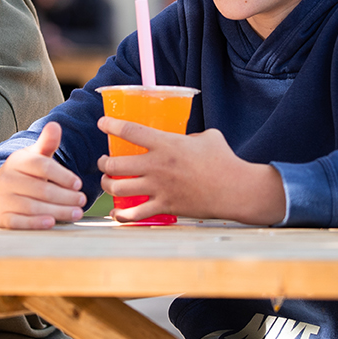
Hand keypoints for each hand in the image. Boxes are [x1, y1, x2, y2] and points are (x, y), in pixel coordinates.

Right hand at [0, 122, 85, 228]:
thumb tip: (55, 125)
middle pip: (40, 189)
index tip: (78, 184)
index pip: (42, 166)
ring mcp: (3, 199)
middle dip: (65, 196)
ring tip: (76, 213)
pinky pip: (19, 221)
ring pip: (33, 206)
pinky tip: (51, 223)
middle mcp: (8, 179)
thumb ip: (46, 143)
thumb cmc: (23, 174)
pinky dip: (35, 223)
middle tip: (82, 200)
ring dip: (57, 211)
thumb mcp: (34, 157)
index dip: (62, 175)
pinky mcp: (2, 217)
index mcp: (18, 161)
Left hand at [96, 119, 284, 224]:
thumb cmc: (224, 160)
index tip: (102, 123)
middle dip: (103, 162)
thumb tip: (180, 139)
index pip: (130, 131)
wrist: (235, 190)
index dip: (111, 125)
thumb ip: (187, 137)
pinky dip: (121, 215)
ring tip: (107, 182)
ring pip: (118, 188)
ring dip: (107, 185)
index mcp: (166, 144)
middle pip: (115, 164)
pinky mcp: (165, 206)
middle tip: (103, 161)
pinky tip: (117, 213)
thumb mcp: (206, 137)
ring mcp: (159, 188)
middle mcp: (157, 165)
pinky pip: (135, 214)